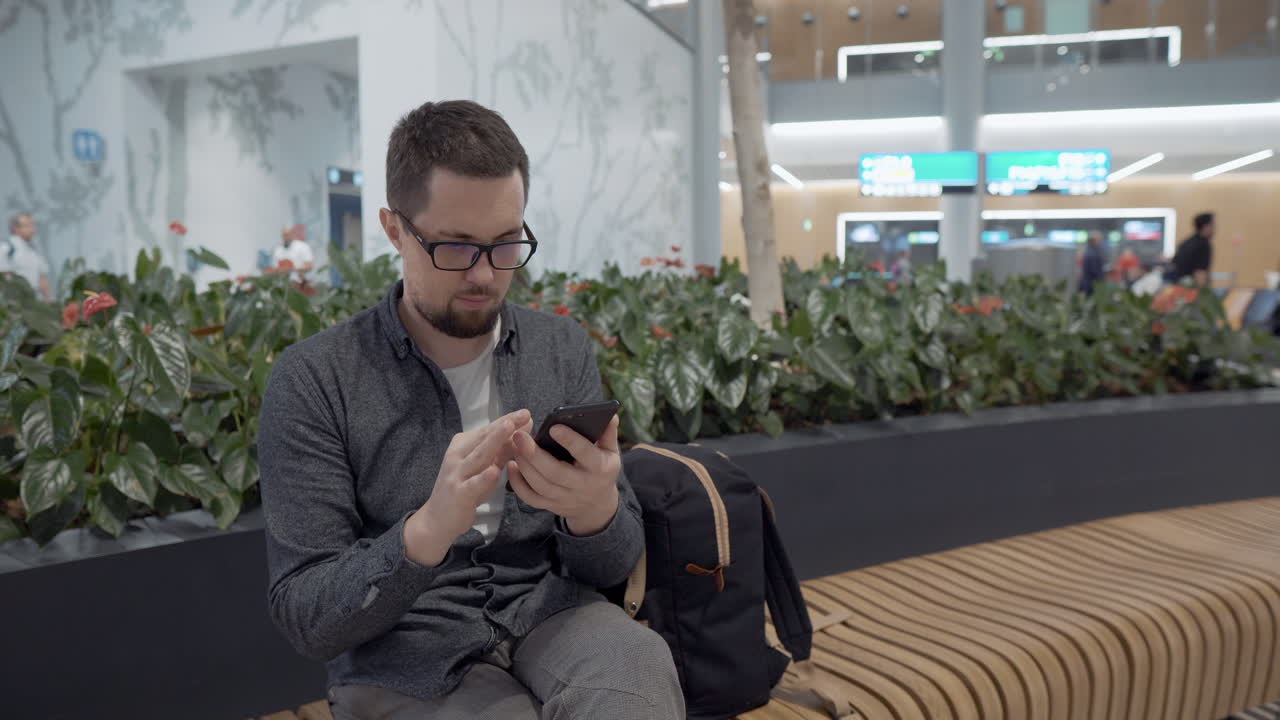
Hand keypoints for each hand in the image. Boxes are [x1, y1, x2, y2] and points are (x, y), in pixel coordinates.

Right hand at [403, 408, 531, 565]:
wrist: (438, 518)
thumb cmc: (465, 488)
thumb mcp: (485, 466)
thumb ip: (503, 449)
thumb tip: (524, 428)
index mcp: (463, 445)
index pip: (487, 429)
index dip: (507, 420)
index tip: (526, 412)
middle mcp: (458, 455)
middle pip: (484, 438)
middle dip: (504, 425)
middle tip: (523, 414)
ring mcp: (457, 474)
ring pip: (478, 456)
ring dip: (494, 441)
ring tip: (509, 428)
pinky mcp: (459, 493)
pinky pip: (472, 484)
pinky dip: (483, 478)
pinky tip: (494, 471)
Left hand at [507, 415, 620, 535]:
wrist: (597, 505)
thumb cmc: (601, 470)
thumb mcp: (611, 452)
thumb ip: (608, 433)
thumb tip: (610, 414)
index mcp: (599, 468)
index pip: (585, 454)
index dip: (570, 441)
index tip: (554, 427)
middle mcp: (582, 486)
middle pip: (556, 473)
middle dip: (535, 455)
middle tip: (519, 436)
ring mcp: (565, 498)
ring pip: (541, 486)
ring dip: (525, 466)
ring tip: (514, 446)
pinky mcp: (551, 506)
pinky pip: (531, 498)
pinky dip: (518, 484)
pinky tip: (511, 466)